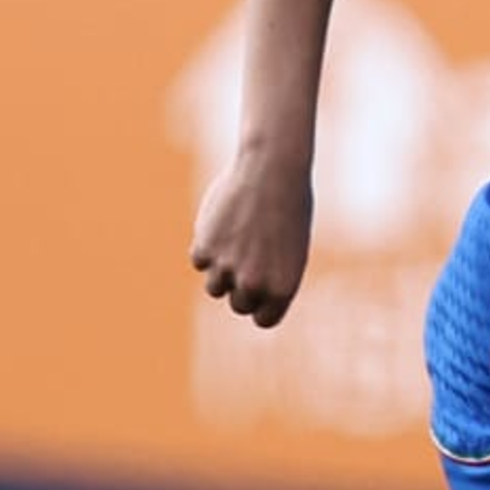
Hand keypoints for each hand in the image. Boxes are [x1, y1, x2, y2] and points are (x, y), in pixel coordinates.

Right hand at [188, 148, 312, 323]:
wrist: (272, 170)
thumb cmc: (289, 207)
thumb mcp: (289, 249)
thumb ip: (268, 279)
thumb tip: (242, 296)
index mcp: (283, 289)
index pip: (263, 319)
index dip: (262, 302)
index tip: (262, 285)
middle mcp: (255, 284)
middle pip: (239, 304)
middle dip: (241, 286)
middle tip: (251, 255)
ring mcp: (227, 269)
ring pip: (215, 287)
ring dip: (222, 268)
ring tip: (240, 237)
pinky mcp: (204, 250)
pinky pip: (200, 261)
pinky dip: (208, 245)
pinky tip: (225, 222)